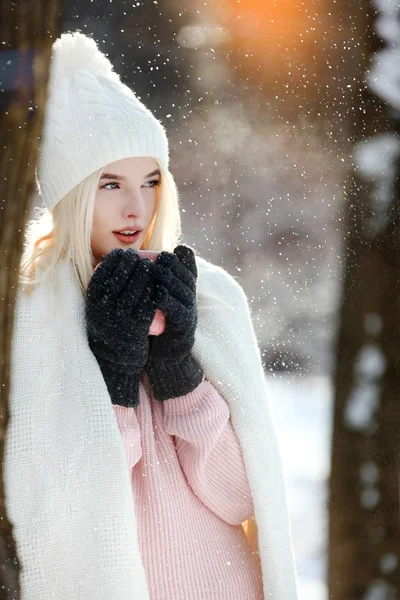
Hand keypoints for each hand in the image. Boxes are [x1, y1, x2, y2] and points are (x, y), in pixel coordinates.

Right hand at [85, 248, 156, 406]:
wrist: (116, 358)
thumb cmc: (109, 325)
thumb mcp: (98, 307)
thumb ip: (103, 288)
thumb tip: (110, 259)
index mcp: (92, 302)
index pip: (102, 272)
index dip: (114, 260)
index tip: (122, 253)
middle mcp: (103, 310)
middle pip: (120, 277)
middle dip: (131, 263)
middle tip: (139, 256)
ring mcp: (119, 318)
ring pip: (135, 288)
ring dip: (144, 273)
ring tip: (149, 265)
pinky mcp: (135, 327)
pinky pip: (147, 304)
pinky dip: (152, 291)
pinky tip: (156, 283)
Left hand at [146, 245, 203, 400]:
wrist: (165, 354)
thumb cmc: (159, 322)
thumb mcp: (160, 299)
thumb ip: (155, 281)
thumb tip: (142, 258)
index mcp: (185, 291)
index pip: (187, 269)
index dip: (178, 260)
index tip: (162, 253)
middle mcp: (190, 300)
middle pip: (186, 278)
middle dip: (173, 266)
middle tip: (158, 258)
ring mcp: (189, 313)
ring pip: (183, 292)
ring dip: (170, 279)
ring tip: (156, 270)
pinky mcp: (184, 327)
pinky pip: (178, 312)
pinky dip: (169, 301)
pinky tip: (157, 294)